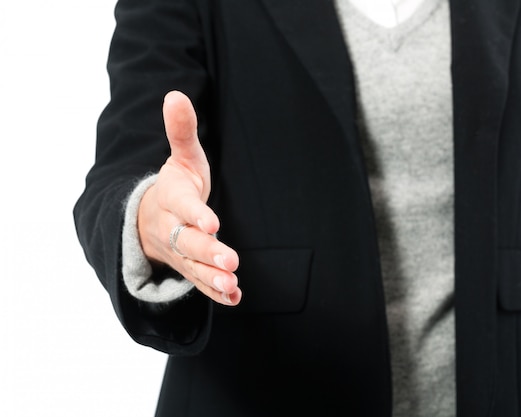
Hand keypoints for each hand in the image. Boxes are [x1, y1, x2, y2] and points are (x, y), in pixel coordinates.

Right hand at [137, 91, 240, 305]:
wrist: (151, 219)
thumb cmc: (176, 184)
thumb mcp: (182, 157)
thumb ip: (181, 131)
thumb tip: (175, 95)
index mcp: (172, 199)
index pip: (182, 206)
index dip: (195, 214)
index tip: (212, 221)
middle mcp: (172, 228)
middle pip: (187, 242)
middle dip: (208, 252)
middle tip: (230, 261)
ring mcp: (180, 252)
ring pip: (194, 267)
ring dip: (212, 277)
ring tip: (231, 285)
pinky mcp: (190, 267)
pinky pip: (200, 283)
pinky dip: (214, 292)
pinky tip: (234, 298)